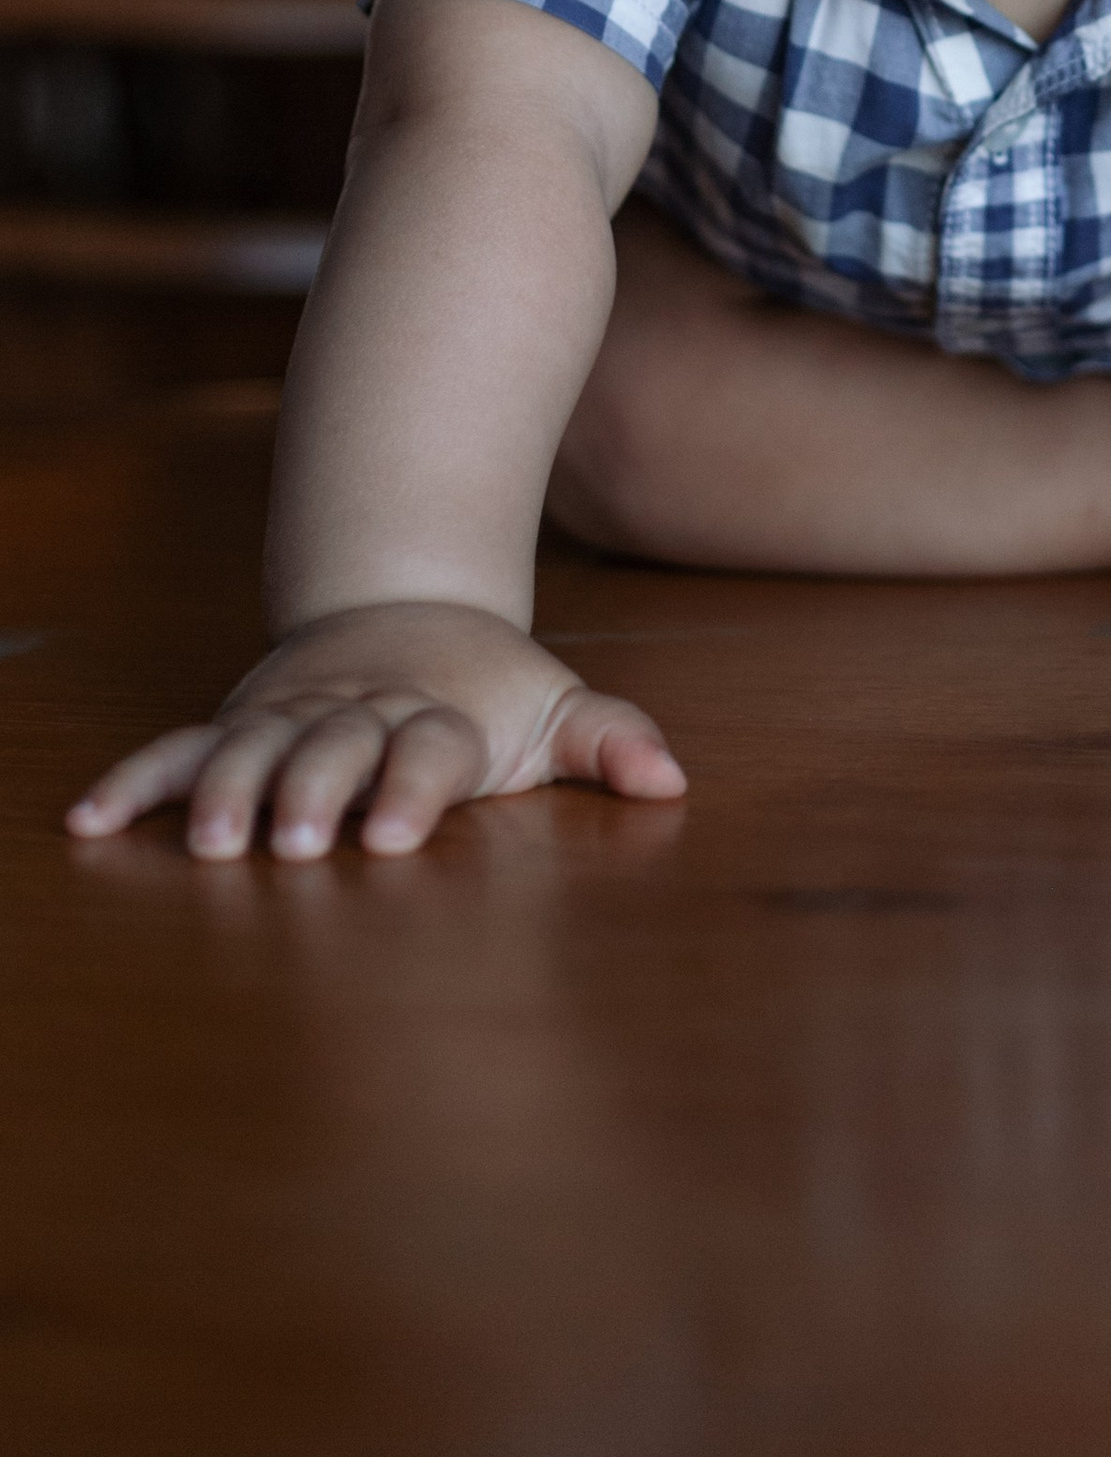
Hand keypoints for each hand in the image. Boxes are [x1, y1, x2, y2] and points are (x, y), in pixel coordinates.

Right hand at [64, 598, 686, 861]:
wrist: (407, 611)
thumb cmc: (487, 691)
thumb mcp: (555, 708)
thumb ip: (609, 743)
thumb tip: (674, 782)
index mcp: (439, 716)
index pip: (430, 750)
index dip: (413, 786)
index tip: (396, 834)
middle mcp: (361, 712)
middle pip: (335, 750)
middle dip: (315, 793)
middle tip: (299, 844)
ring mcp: (295, 714)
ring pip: (254, 749)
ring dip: (231, 793)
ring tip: (211, 845)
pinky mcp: (242, 721)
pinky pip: (181, 750)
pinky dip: (137, 782)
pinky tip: (90, 824)